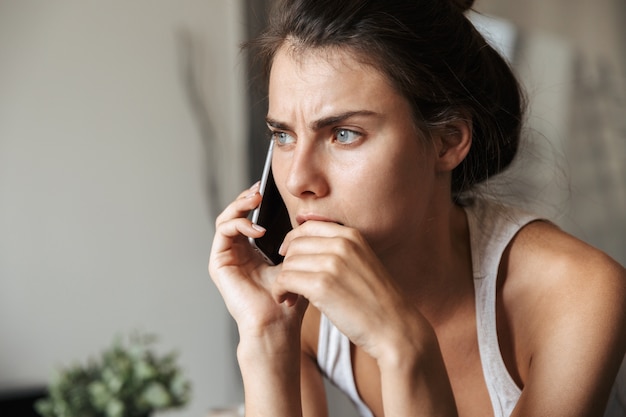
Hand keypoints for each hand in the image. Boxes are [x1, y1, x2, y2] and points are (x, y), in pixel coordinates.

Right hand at [209, 183, 306, 339]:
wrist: (278, 324)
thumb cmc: (290, 299)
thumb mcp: (296, 262)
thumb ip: (296, 240)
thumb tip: (308, 216)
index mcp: (252, 251)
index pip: (249, 216)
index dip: (255, 200)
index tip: (269, 188)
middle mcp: (236, 252)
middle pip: (234, 213)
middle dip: (246, 198)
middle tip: (260, 189)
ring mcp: (226, 257)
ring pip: (226, 219)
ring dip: (240, 205)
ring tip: (256, 200)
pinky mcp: (218, 263)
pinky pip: (223, 232)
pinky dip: (238, 224)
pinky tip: (257, 228)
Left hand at [274, 221, 430, 362]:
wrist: (395, 328)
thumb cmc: (377, 302)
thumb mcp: (361, 263)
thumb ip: (337, 251)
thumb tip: (302, 246)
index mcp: (352, 236)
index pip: (307, 227)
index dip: (292, 241)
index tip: (288, 256)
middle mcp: (341, 245)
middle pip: (294, 245)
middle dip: (287, 264)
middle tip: (290, 284)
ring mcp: (332, 263)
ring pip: (288, 263)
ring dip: (283, 280)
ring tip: (290, 296)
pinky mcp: (322, 286)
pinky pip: (284, 280)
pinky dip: (280, 291)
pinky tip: (287, 301)